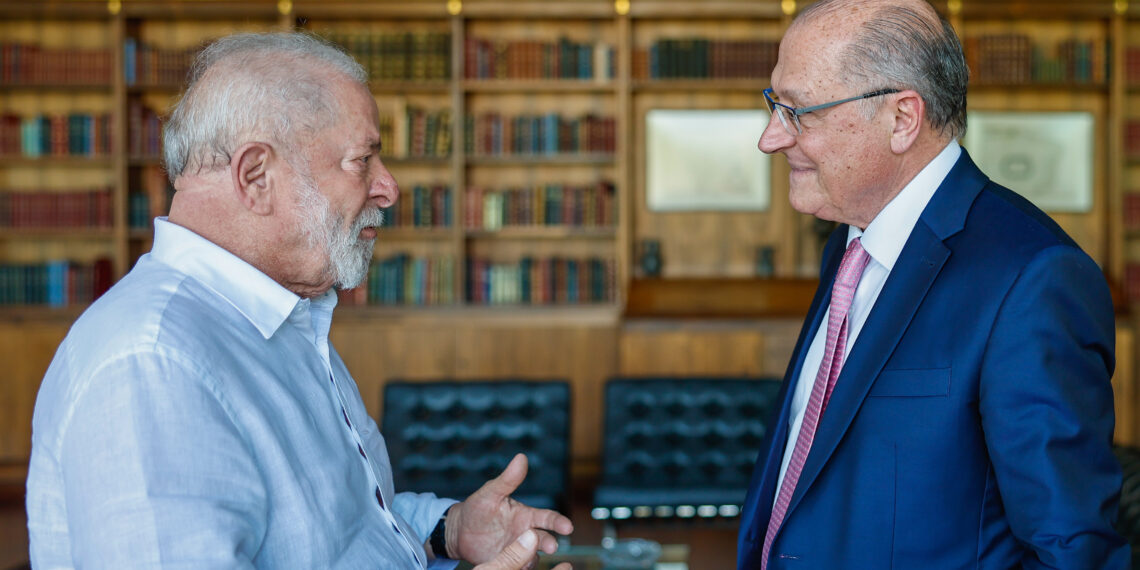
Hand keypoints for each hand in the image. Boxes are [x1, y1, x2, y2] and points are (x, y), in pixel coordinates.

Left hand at [446, 453, 574, 564]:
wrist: (459, 531)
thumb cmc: (478, 508)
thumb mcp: (491, 493)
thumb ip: (508, 479)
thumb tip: (521, 457)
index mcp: (526, 516)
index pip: (547, 518)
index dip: (558, 522)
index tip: (567, 526)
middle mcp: (525, 534)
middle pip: (543, 540)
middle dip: (549, 543)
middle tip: (551, 547)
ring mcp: (517, 550)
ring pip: (532, 557)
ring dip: (533, 558)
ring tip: (528, 560)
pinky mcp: (506, 563)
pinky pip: (517, 567)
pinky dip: (520, 568)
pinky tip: (517, 568)